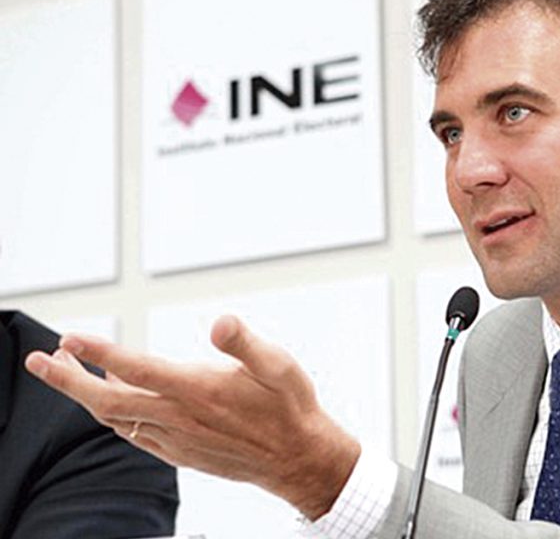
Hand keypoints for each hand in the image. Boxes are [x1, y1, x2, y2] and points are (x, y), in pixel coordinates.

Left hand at [24, 314, 359, 519]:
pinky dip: (111, 414)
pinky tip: (111, 399)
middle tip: (39, 360)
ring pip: (115, 419)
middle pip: (107, 402)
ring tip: (65, 372)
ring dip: (84, 396)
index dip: (98, 354)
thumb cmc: (290, 407)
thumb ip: (245, 343)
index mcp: (199, 391)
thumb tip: (220, 322)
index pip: (136, 370)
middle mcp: (181, 418)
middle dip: (67, 381)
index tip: (70, 339)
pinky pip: (133, 433)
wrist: (298, 458)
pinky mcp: (180, 452)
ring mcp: (176, 439)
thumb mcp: (279, 365)